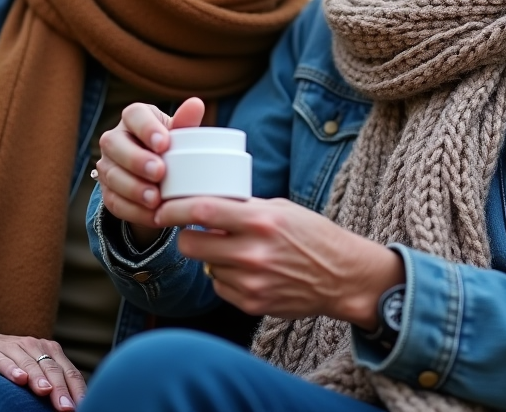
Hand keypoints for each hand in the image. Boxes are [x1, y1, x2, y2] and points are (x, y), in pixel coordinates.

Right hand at [0, 332, 84, 410]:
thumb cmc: (14, 361)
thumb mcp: (36, 368)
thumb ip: (52, 382)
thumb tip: (70, 405)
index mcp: (50, 351)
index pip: (68, 371)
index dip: (76, 389)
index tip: (82, 406)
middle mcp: (34, 346)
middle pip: (52, 369)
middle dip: (60, 389)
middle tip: (66, 407)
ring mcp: (13, 347)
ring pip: (29, 363)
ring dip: (39, 378)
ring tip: (46, 391)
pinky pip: (3, 361)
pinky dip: (12, 370)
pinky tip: (19, 379)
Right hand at [94, 97, 204, 245]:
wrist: (162, 178)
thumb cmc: (172, 148)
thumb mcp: (180, 136)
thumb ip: (185, 123)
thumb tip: (196, 104)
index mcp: (135, 118)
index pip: (133, 115)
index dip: (146, 128)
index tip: (164, 143)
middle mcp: (115, 139)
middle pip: (114, 144)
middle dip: (136, 160)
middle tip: (159, 173)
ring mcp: (108, 166)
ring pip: (111, 175)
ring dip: (133, 188)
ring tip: (155, 198)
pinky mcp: (108, 192)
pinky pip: (114, 202)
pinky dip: (135, 211)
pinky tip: (153, 215)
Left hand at [155, 196, 403, 327]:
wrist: (343, 277)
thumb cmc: (314, 236)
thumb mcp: (282, 209)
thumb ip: (245, 208)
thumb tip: (207, 203)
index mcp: (261, 221)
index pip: (202, 211)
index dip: (174, 210)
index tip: (162, 209)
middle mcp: (252, 253)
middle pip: (191, 246)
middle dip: (186, 237)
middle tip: (192, 231)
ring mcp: (250, 282)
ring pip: (205, 267)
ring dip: (210, 258)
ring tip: (233, 250)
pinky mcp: (251, 303)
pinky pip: (220, 287)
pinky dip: (225, 277)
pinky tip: (246, 270)